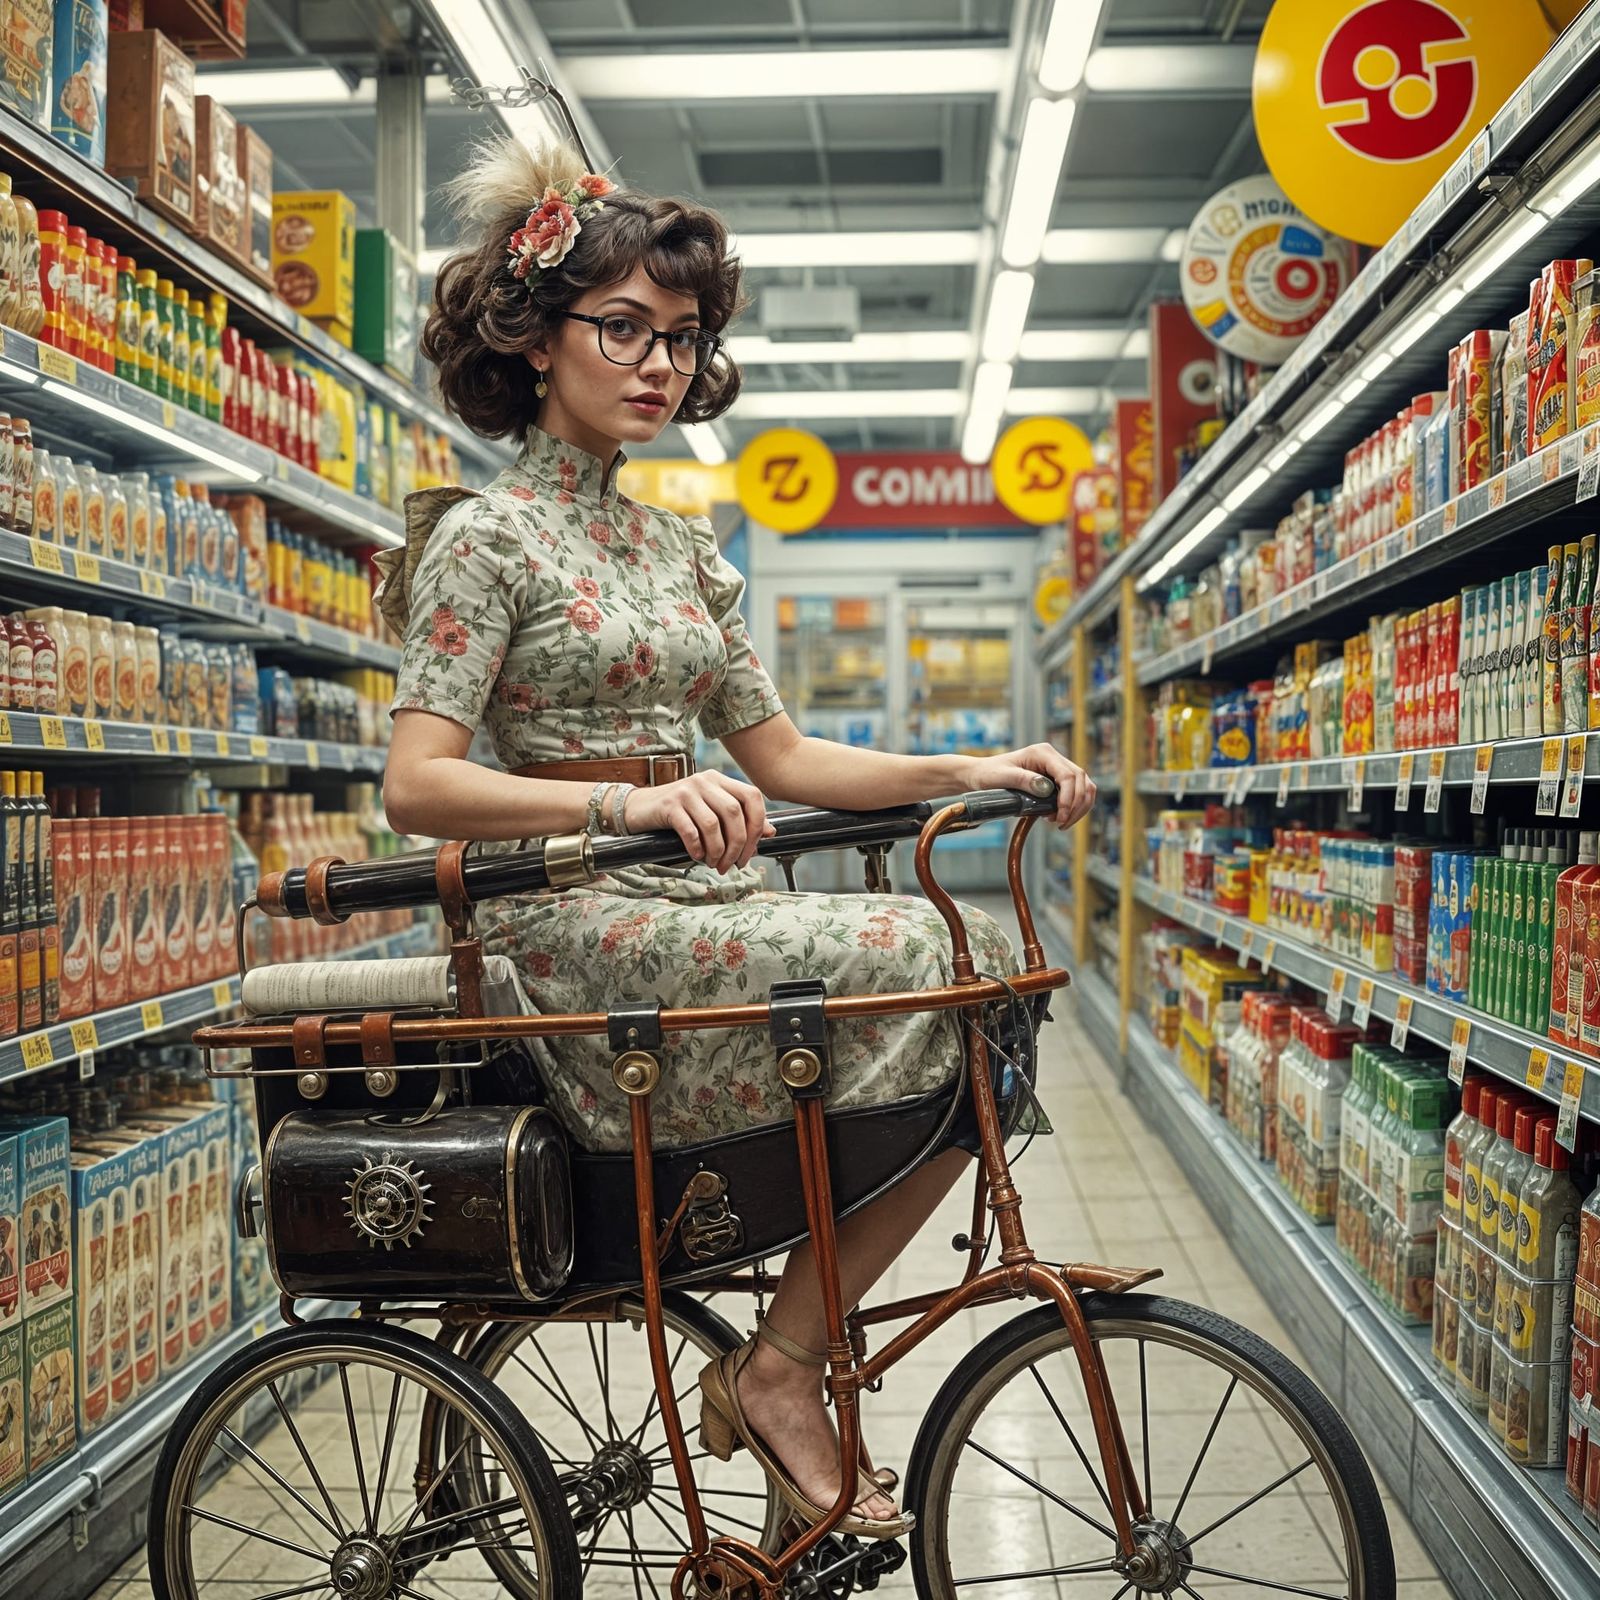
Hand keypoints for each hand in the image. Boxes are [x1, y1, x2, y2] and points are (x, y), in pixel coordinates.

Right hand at [622, 770, 775, 871]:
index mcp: (721, 780)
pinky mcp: (669, 805)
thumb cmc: (680, 814)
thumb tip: (769, 832)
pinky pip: (691, 830)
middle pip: (734, 813)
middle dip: (737, 845)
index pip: (752, 797)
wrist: (639, 808)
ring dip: (718, 850)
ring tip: (714, 864)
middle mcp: (706, 781)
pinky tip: (697, 856)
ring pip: (713, 824)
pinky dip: (697, 848)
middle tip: (732, 865)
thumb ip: (739, 819)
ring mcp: (686, 791)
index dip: (757, 826)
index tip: (752, 851)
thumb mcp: (711, 811)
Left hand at [968, 742, 1095, 829]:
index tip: (1060, 816)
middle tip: (1061, 823)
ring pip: (1084, 786)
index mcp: (1042, 753)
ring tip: (1061, 822)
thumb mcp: (1002, 777)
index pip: (1068, 775)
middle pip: (1081, 781)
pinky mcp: (1057, 779)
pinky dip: (1074, 806)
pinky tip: (1059, 817)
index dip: (1069, 797)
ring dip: (1079, 807)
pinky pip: (1076, 792)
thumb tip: (1046, 788)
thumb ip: (1023, 780)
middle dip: (1076, 805)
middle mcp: (1053, 758)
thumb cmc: (988, 774)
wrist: (981, 775)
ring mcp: (1057, 768)